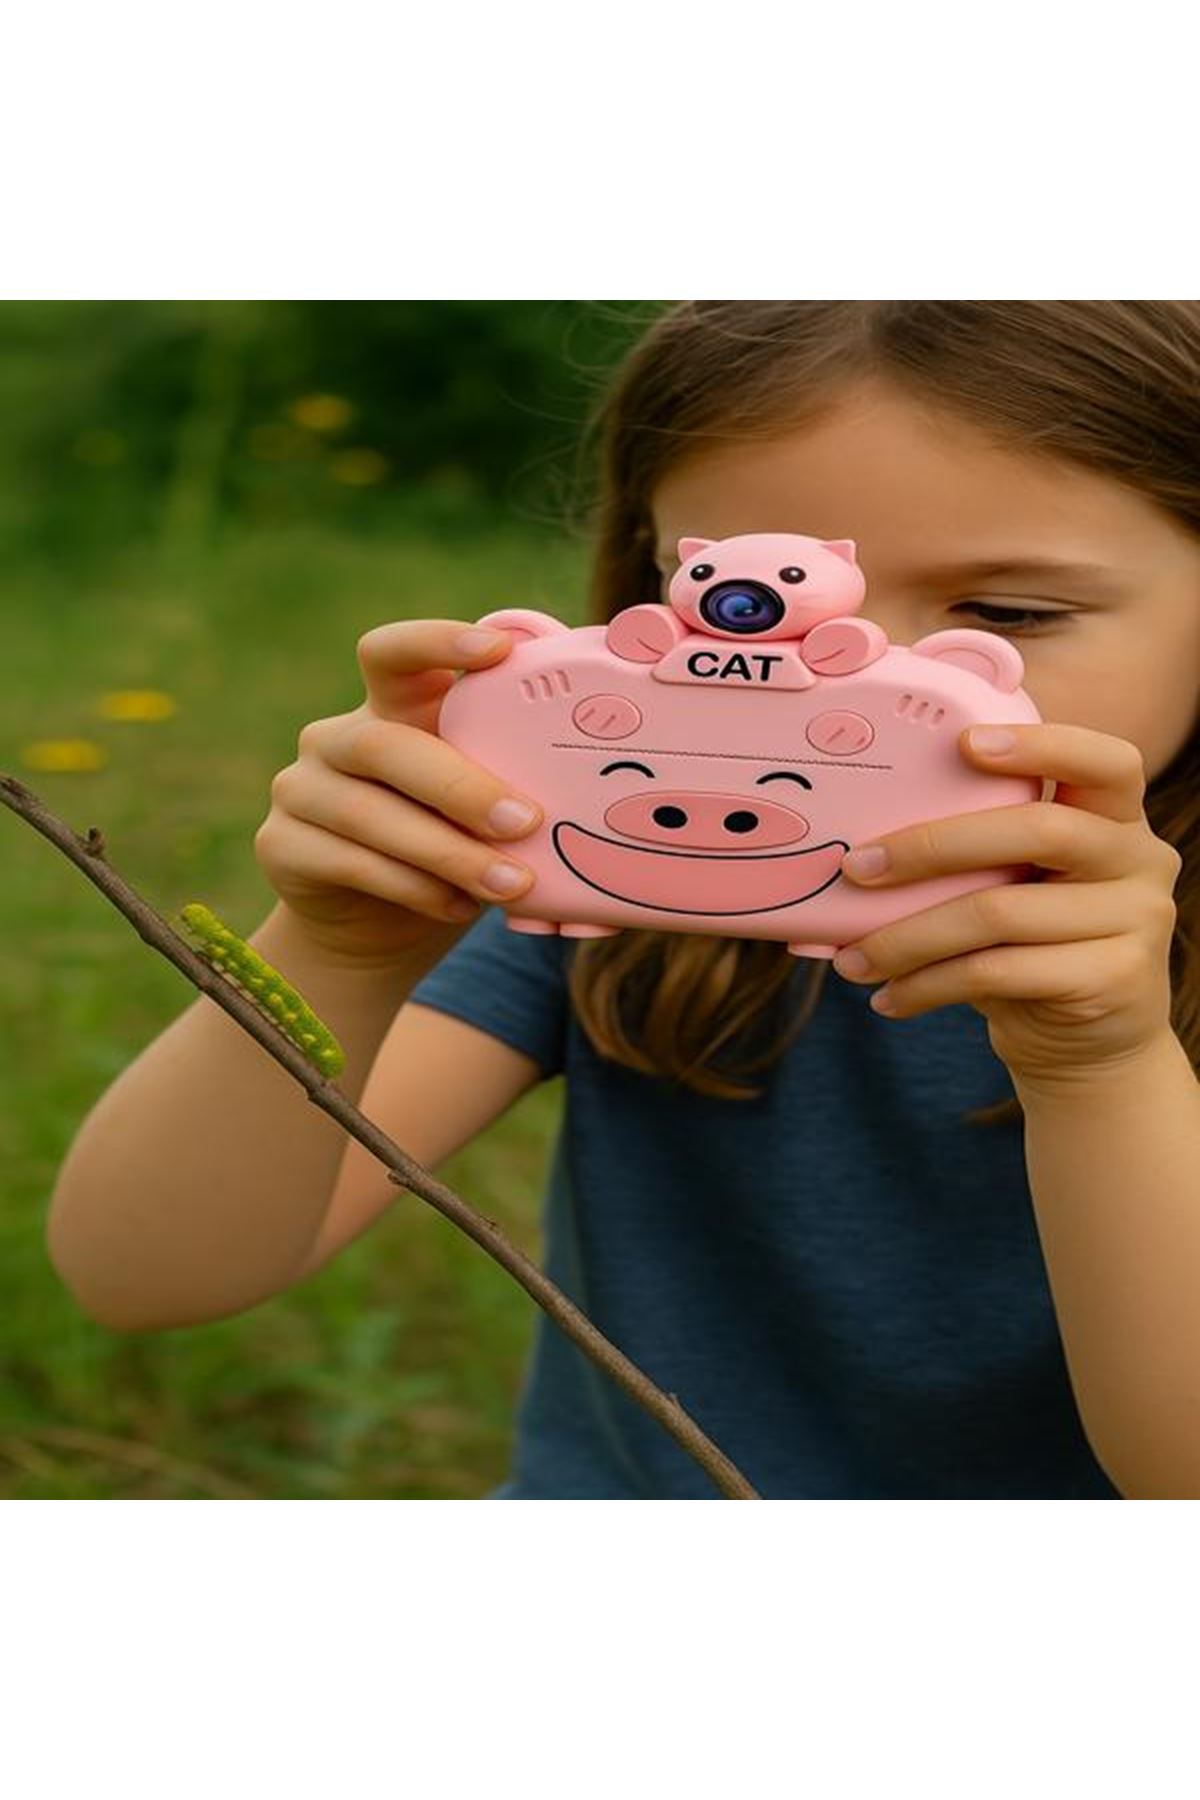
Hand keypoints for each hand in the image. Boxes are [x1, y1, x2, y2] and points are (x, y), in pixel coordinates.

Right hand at [254, 620, 543, 966]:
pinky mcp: (281, 846)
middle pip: (385, 744)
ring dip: (448, 852)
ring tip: (511, 883)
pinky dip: (415, 888)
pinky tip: (460, 906)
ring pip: (371, 814)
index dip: (438, 642)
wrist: (376, 929)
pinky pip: (351, 863)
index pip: (394, 653)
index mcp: (390, 708)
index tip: (499, 650)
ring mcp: (300, 790)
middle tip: (526, 821)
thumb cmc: (448, 848)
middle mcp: (338, 739)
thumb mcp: (479, 807)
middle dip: (460, 784)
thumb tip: (592, 783)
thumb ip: (507, 778)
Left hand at [831, 723, 1183, 1089]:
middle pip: (1040, 829)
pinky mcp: (1113, 980)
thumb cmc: (1034, 950)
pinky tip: (890, 998)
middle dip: (934, 846)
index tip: (964, 743)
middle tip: (857, 869)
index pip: (1105, 761)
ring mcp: (1138, 921)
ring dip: (910, 937)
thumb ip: (975, 856)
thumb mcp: (1017, 888)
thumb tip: (855, 850)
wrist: (1090, 1047)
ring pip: (1001, 912)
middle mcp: (1141, 860)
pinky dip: (928, 985)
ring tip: (853, 960)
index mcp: (1117, 819)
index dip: (1041, 745)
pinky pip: (999, 972)